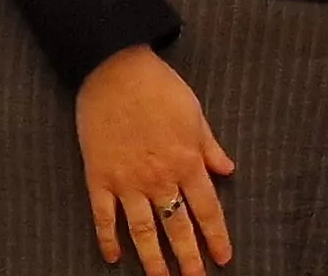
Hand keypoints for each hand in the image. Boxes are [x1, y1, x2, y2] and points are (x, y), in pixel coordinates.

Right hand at [76, 43, 235, 271]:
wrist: (115, 71)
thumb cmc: (159, 88)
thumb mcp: (195, 114)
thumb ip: (210, 147)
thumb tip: (228, 169)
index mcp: (187, 161)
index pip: (207, 209)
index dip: (216, 237)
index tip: (222, 259)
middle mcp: (159, 177)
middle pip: (177, 226)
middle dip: (187, 258)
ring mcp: (127, 181)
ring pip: (142, 230)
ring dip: (152, 259)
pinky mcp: (99, 178)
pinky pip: (104, 217)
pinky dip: (108, 239)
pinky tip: (113, 258)